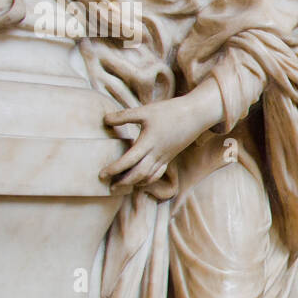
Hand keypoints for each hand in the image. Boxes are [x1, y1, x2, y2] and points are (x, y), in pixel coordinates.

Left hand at [100, 83, 223, 191]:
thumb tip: (104, 120)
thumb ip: (123, 116)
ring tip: (122, 185)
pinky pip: (157, 173)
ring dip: (135, 183)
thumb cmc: (169, 111)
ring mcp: (164, 157)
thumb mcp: (144, 111)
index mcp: (148, 142)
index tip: (101, 174)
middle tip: (110, 187)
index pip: (128, 161)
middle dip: (123, 182)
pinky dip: (147, 180)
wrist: (195, 115)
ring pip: (148, 176)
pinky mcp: (169, 157)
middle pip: (138, 174)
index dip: (114, 169)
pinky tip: (139, 180)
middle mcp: (156, 153)